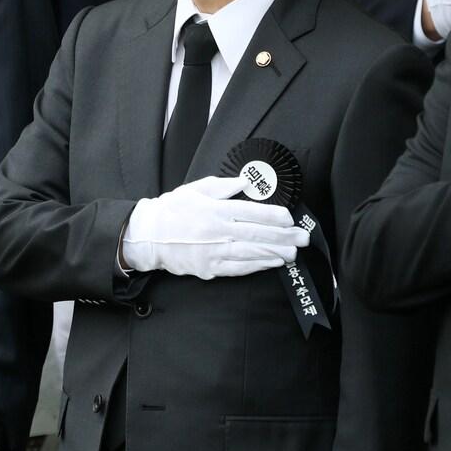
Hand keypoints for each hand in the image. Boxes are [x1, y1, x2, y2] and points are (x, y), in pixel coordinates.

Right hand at [121, 175, 308, 279]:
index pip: (252, 212)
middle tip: (302, 238)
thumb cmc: (173, 209)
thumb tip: (247, 182)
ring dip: (276, 253)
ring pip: (251, 253)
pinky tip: (272, 263)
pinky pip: (239, 268)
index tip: (290, 218)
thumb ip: (224, 186)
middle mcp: (217, 232)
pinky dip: (258, 266)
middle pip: (258, 234)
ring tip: (293, 253)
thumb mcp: (197, 189)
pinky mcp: (210, 267)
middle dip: (284, 237)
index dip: (274, 216)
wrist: (148, 235)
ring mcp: (214, 252)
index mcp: (216, 210)